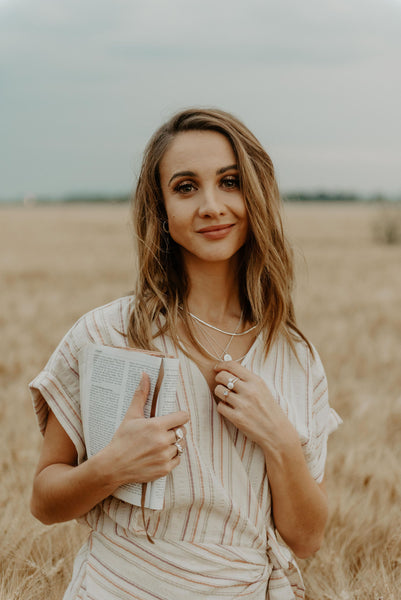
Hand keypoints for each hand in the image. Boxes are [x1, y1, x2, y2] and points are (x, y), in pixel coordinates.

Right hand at [101, 373, 188, 487]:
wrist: (113, 466)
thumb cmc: (122, 439)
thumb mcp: (131, 416)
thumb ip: (141, 395)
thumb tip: (145, 375)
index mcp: (156, 426)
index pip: (183, 417)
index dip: (180, 416)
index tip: (174, 418)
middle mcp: (163, 441)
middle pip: (183, 431)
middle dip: (175, 429)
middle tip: (164, 431)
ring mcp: (164, 456)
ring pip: (181, 445)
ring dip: (174, 443)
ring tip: (161, 442)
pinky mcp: (164, 469)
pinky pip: (178, 459)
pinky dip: (172, 456)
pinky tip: (160, 454)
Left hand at [214, 361, 297, 451]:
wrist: (277, 431)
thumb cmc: (269, 409)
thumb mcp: (262, 389)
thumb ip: (247, 379)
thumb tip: (227, 368)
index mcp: (256, 381)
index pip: (232, 366)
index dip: (221, 365)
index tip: (217, 368)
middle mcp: (249, 391)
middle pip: (222, 376)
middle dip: (218, 378)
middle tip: (221, 383)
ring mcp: (243, 405)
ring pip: (219, 391)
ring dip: (220, 393)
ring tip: (227, 397)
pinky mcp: (237, 418)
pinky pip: (220, 406)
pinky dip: (222, 407)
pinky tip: (229, 409)